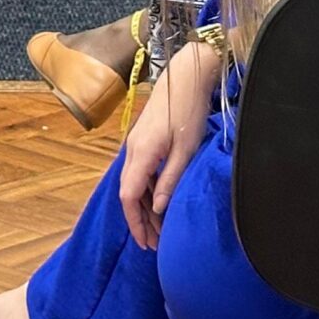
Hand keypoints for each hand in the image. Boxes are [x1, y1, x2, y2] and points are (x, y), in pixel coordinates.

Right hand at [118, 38, 219, 249]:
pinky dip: (148, 190)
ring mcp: (137, 143)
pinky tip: (160, 201)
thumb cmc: (189, 111)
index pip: (129, 196)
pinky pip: (140, 172)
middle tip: (154, 243)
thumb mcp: (186, 151)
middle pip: (129, 192)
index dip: (135, 222)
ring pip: (134, 183)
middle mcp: (133, 150)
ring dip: (145, 206)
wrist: (185, 76)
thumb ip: (171, 180)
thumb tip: (160, 209)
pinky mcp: (144, 139)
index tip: (145, 242)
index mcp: (141, 153)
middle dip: (139, 220)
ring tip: (159, 228)